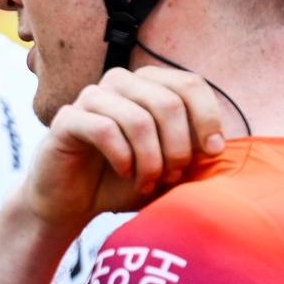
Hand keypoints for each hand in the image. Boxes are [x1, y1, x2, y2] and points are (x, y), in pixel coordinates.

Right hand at [22, 66, 227, 234]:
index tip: (212, 153)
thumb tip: (217, 144)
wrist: (72, 202)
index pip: (190, 84)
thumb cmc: (122, 181)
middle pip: (167, 103)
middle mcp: (121, 82)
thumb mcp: (167, 166)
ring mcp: (91, 97)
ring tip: (148, 182)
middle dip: (177, 147)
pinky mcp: (67, 119)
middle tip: (173, 176)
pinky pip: (105, 130)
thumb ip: (191, 150)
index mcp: (149, 84)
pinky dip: (122, 158)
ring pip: (138, 119)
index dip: (207, 118)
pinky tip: (124, 173)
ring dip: (150, 160)